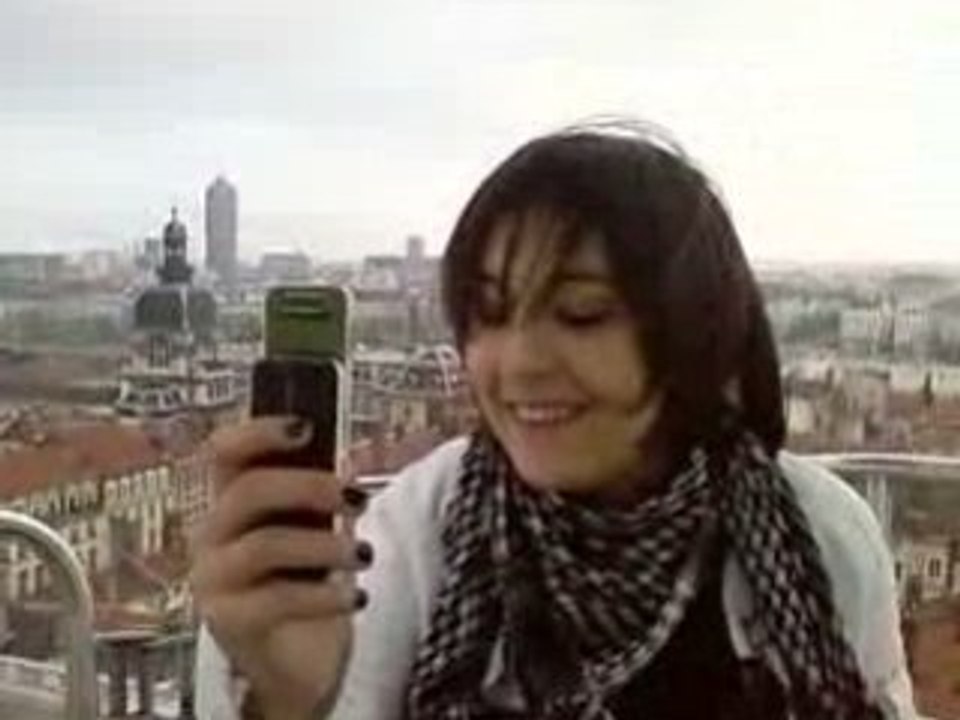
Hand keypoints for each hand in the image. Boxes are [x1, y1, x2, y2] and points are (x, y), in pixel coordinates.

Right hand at [191, 416, 371, 718]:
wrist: (290, 658)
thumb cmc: (301, 578)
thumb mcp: (309, 527)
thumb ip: (315, 495)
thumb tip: (347, 464)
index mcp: (231, 499)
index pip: (225, 451)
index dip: (260, 432)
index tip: (306, 426)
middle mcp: (213, 533)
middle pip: (250, 491)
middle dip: (310, 487)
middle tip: (356, 498)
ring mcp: (215, 578)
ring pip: (266, 545)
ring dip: (326, 545)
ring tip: (364, 554)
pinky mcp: (229, 621)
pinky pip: (279, 599)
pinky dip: (327, 596)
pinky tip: (358, 596)